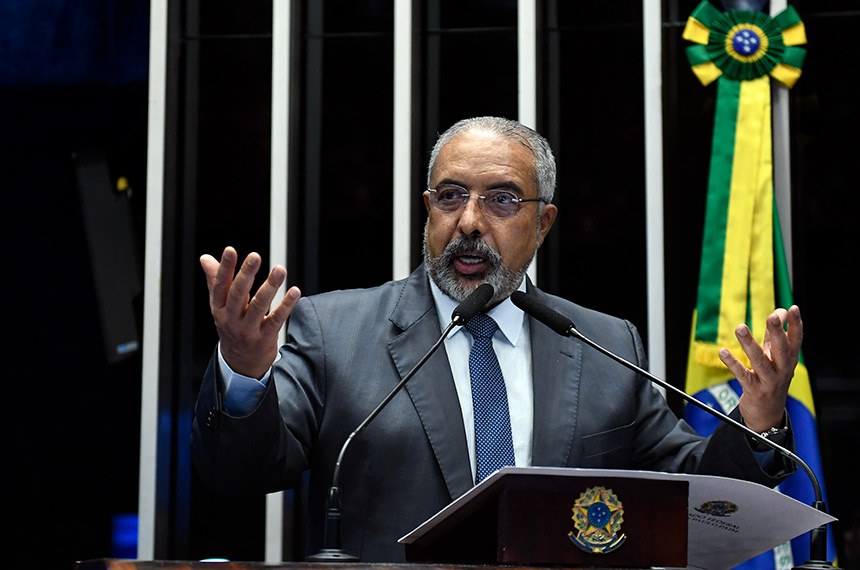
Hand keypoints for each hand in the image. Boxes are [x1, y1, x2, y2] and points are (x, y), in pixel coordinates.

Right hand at [200, 246, 300, 378]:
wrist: (240, 363)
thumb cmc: (232, 326)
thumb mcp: (220, 306)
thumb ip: (215, 281)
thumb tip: (205, 258)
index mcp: (219, 308)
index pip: (220, 286)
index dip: (224, 268)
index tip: (230, 250)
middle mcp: (231, 319)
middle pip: (238, 294)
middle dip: (246, 274)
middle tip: (255, 256)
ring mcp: (247, 330)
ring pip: (258, 306)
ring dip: (270, 287)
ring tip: (280, 269)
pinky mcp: (264, 338)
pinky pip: (276, 320)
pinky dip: (286, 305)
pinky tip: (295, 291)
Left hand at [719, 305, 802, 433]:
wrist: (767, 414)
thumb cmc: (771, 380)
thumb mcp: (774, 358)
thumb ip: (773, 336)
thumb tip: (779, 312)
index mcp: (789, 360)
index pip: (795, 340)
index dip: (795, 325)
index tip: (792, 308)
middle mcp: (782, 370)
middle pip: (782, 350)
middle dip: (777, 333)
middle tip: (773, 316)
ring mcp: (769, 381)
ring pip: (760, 362)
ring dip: (750, 344)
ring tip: (740, 328)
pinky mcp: (754, 390)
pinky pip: (743, 375)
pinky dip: (733, 363)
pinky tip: (723, 352)